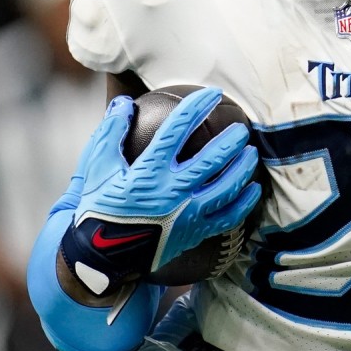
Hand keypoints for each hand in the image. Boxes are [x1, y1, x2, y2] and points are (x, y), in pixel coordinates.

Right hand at [58, 86, 260, 299]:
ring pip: (226, 188)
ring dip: (243, 168)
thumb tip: (125, 103)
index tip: (213, 94)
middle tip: (242, 128)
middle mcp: (171, 192)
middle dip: (231, 140)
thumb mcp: (97, 168)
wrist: (102, 256)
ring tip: (251, 153)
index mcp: (147, 172)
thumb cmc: (100, 206)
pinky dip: (244, 202)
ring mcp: (186, 214)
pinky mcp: (194, 233)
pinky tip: (253, 189)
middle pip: (212, 160)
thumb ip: (110, 133)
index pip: (177, 131)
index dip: (196, 108)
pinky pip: (228, 217)